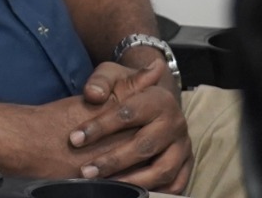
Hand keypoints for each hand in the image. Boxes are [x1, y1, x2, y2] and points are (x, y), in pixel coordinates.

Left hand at [67, 60, 192, 191]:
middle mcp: (176, 123)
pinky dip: (155, 191)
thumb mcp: (112, 75)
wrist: (151, 99)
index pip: (128, 114)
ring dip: (132, 181)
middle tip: (86, 171)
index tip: (75, 139)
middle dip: (113, 161)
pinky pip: (176, 184)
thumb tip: (93, 94)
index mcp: (160, 99)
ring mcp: (183, 146)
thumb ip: (100, 82)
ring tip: (104, 185)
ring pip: (162, 169)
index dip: (100, 127)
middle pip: (145, 146)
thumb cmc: (125, 88)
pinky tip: (129, 192)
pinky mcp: (186, 164)